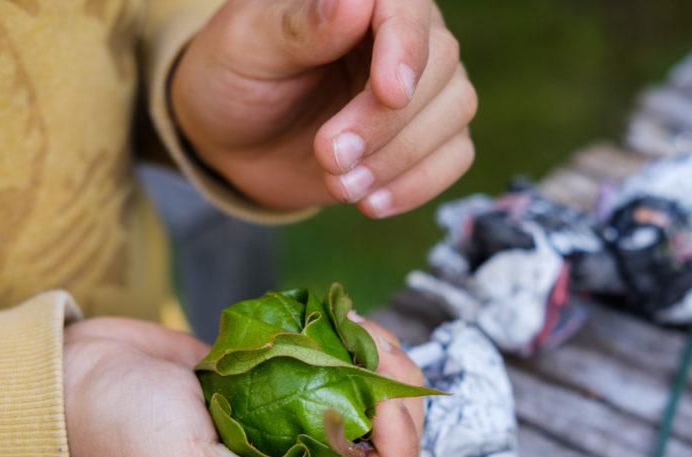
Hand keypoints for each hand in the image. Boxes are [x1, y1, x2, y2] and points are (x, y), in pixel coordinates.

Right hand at [63, 316, 423, 456]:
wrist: (68, 383)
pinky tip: (338, 328)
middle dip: (397, 405)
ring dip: (379, 375)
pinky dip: (352, 359)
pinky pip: (341, 394)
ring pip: (372, 426)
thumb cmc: (117, 438)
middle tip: (373, 346)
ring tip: (357, 329)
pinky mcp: (280, 415)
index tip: (380, 398)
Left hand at [170, 0, 476, 217]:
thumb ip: (298, 26)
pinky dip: (419, 184)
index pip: (407, 6)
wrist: (235, 141)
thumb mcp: (246, 47)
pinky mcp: (429, 136)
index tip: (389, 93)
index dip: (406, 47)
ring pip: (455, 110)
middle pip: (439, 65)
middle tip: (329, 155)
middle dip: (385, 122)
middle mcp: (403, 33)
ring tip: (340, 184)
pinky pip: (456, 155)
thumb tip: (355, 2)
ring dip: (401, 158)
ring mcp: (424, 86)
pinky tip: (371, 202)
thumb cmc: (235, 78)